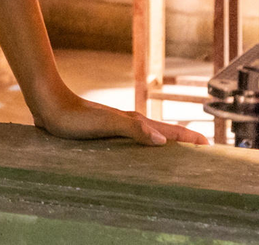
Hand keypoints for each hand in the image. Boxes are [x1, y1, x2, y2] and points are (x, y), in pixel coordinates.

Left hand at [30, 89, 209, 145]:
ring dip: (165, 143)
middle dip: (182, 140)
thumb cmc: (75, 117)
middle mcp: (129, 122)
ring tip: (176, 154)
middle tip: (200, 150)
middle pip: (163, 132)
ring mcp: (117, 126)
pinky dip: (144, 146)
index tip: (209, 146)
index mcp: (134, 121)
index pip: (169, 131)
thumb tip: (163, 140)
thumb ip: (133, 130)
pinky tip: (139, 154)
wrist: (49, 104)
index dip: (189, 138)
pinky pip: (133, 140)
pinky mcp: (104, 131)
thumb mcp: (106, 124)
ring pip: (148, 135)